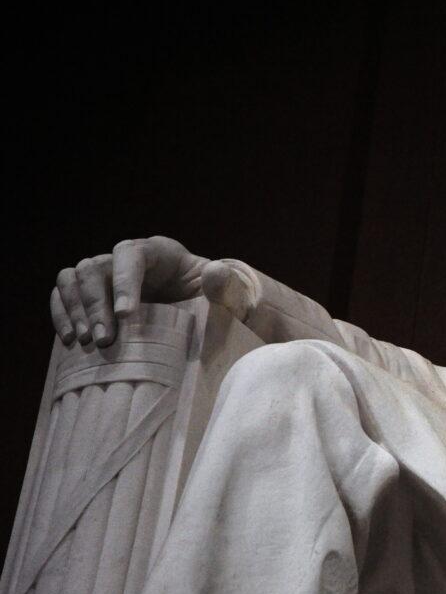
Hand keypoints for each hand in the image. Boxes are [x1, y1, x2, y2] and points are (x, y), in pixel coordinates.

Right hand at [50, 236, 253, 347]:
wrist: (214, 314)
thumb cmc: (224, 301)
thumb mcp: (235, 295)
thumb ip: (228, 286)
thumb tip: (213, 273)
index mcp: (161, 252)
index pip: (131, 255)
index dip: (124, 281)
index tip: (128, 316)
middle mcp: (128, 259)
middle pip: (96, 267)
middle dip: (96, 304)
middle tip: (105, 340)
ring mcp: (109, 276)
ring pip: (74, 278)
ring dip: (75, 309)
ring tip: (86, 341)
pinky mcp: (96, 296)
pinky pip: (65, 295)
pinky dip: (63, 314)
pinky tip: (70, 340)